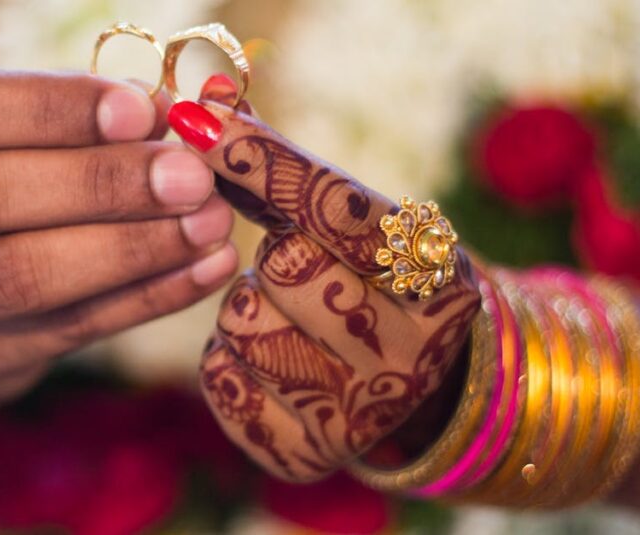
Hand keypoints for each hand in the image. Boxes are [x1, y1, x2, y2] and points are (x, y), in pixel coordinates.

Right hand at [0, 67, 238, 413]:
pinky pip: (65, 332)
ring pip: (18, 278)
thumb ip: (71, 114)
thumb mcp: (0, 120)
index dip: (46, 110)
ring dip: (129, 250)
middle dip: (99, 186)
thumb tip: (173, 118)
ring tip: (208, 224)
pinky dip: (145, 299)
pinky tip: (201, 270)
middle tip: (189, 177)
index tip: (141, 111)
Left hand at [173, 76, 480, 481]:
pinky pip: (220, 379)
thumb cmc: (372, 285)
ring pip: (242, 323)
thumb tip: (208, 102)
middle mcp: (414, 353)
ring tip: (291, 319)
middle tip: (302, 272)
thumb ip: (284, 168)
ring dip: (246, 309)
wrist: (408, 387)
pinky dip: (228, 360)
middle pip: (284, 266)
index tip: (198, 120)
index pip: (336, 205)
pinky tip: (271, 362)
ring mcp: (362, 413)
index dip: (262, 159)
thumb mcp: (355, 226)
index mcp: (441, 280)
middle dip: (274, 258)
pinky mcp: (307, 452)